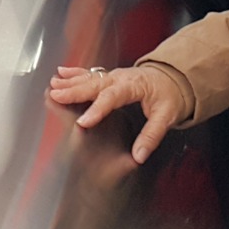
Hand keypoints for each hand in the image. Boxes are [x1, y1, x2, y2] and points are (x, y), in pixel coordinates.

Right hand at [49, 65, 186, 164]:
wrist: (174, 77)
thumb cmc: (170, 95)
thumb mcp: (167, 117)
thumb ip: (152, 136)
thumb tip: (139, 155)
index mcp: (134, 86)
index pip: (112, 97)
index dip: (96, 110)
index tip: (82, 122)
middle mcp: (121, 78)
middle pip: (95, 84)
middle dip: (75, 90)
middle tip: (57, 95)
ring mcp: (114, 75)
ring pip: (90, 77)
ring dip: (71, 81)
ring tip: (54, 85)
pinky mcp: (110, 76)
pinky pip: (90, 73)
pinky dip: (75, 72)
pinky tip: (62, 72)